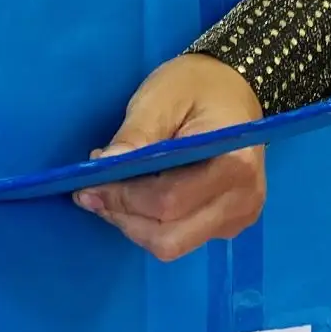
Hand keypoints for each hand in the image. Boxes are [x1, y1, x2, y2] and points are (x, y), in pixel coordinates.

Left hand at [76, 53, 266, 260]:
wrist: (232, 88)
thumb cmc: (195, 87)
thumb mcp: (159, 99)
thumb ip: (134, 136)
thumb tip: (103, 168)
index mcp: (235, 164)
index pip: (168, 202)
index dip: (121, 198)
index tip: (87, 184)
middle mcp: (244, 199)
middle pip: (170, 237)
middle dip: (123, 217)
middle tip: (93, 191)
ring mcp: (240, 216)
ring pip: (172, 244)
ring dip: (133, 223)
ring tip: (113, 190)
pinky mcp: (229, 224)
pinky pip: (181, 238)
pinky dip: (150, 223)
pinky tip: (137, 195)